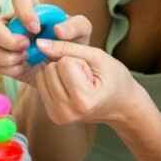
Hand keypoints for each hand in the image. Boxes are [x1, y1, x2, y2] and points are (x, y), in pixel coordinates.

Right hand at [0, 0, 91, 84]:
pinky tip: (25, 69)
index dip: (23, 12)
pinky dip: (10, 69)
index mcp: (30, 10)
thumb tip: (57, 30)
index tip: (36, 28)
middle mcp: (12, 25)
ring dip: (6, 56)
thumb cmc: (72, 43)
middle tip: (25, 47)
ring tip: (26, 59)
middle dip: (5, 38)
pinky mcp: (4, 62)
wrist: (67, 69)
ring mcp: (4, 44)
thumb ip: (76, 25)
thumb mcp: (82, 31)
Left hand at [33, 38, 147, 126]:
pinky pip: (40, 84)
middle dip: (65, 65)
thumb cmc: (113, 78)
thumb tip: (39, 44)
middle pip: (49, 68)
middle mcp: (67, 112)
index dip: (78, 60)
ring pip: (41, 74)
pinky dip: (52, 79)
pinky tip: (69, 87)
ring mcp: (58, 116)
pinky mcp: (52, 115)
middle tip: (84, 77)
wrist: (121, 105)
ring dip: (57, 72)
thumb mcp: (96, 56)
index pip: (64, 63)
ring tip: (78, 82)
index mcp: (83, 101)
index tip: (91, 73)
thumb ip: (67, 47)